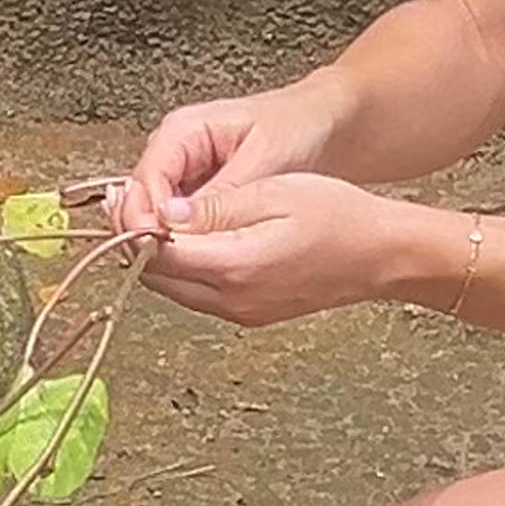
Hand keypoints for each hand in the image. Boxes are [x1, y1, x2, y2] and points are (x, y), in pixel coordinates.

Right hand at [112, 80, 345, 245]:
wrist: (325, 124)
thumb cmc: (298, 127)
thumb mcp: (263, 159)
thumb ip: (221, 194)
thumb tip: (176, 222)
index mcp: (182, 131)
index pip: (144, 180)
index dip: (144, 217)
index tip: (156, 245)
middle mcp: (175, 153)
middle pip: (141, 202)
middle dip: (148, 234)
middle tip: (166, 264)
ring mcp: (184, 176)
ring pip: (156, 217)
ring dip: (165, 242)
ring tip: (184, 267)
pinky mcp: (198, 197)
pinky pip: (180, 225)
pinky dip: (185, 243)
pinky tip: (200, 261)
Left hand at [141, 167, 432, 331]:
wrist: (382, 255)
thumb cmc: (339, 216)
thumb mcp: (273, 193)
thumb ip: (215, 208)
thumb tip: (164, 214)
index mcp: (235, 267)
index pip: (157, 253)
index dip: (132, 223)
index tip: (121, 193)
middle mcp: (232, 300)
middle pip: (156, 277)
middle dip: (137, 239)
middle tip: (126, 200)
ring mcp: (241, 312)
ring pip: (174, 287)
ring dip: (158, 254)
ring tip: (153, 212)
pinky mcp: (249, 312)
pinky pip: (198, 293)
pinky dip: (184, 266)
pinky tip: (189, 236)